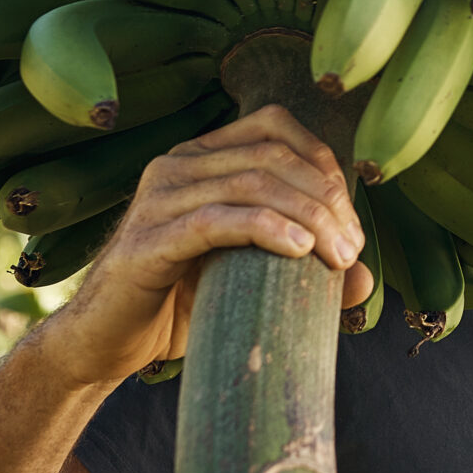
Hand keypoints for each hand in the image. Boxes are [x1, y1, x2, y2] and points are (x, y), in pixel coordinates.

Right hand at [41, 107, 369, 386]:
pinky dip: (267, 229)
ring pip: (252, 183)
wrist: (107, 343)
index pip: (277, 129)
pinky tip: (299, 251)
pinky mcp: (147, 241)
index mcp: (202, 156)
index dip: (325, 167)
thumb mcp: (249, 275)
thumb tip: (365, 280)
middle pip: (273, 156)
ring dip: (309, 218)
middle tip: (352, 251)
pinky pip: (216, 220)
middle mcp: (177, 164)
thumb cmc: (182, 303)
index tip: (353, 224)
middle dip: (326, 200)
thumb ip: (301, 265)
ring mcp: (157, 198)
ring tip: (337, 258)